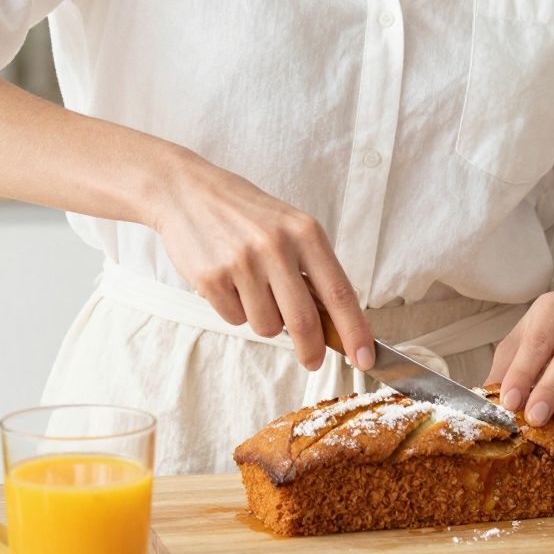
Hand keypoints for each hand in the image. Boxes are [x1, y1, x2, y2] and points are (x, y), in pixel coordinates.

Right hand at [151, 152, 372, 370]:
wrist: (188, 193)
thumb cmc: (248, 215)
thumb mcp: (290, 228)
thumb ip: (312, 270)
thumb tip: (335, 324)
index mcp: (305, 232)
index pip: (339, 292)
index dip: (355, 330)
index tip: (366, 358)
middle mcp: (275, 246)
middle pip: (303, 321)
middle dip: (311, 350)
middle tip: (313, 361)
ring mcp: (241, 263)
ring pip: (267, 326)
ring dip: (264, 320)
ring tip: (252, 288)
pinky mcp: (211, 278)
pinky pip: (235, 319)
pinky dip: (235, 310)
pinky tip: (228, 282)